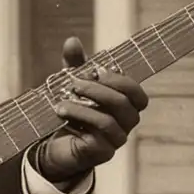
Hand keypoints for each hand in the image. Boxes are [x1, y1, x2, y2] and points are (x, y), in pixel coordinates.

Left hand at [33, 36, 147, 182]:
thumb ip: (76, 65)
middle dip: (97, 90)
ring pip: (108, 120)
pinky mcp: (103, 153)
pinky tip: (62, 114)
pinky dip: (78, 120)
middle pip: (123, 103)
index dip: (120, 80)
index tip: (97, 71)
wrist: (56, 145)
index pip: (137, 93)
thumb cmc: (73, 111)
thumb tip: (72, 41)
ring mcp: (116, 139)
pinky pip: (96, 135)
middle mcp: (126, 123)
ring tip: (61, 102)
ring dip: (83, 107)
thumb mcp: (74, 85)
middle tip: (74, 84)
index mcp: (126, 105)